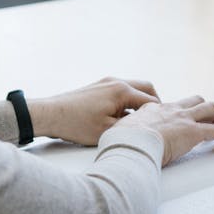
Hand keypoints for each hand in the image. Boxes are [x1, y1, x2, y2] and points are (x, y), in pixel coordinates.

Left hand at [27, 77, 161, 145]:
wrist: (49, 115)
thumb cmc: (76, 124)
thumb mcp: (108, 131)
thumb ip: (132, 127)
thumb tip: (148, 127)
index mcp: (122, 91)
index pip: (152, 101)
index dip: (160, 116)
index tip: (164, 128)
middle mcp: (116, 81)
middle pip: (147, 88)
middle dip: (154, 105)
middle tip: (155, 123)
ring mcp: (106, 82)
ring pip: (134, 89)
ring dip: (140, 103)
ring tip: (138, 123)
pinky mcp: (98, 87)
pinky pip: (121, 91)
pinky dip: (127, 102)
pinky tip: (122, 119)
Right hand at [116, 95, 213, 164]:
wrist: (131, 142)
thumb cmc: (122, 141)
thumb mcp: (119, 131)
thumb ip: (123, 131)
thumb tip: (117, 138)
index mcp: (152, 109)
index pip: (170, 106)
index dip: (178, 114)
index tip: (179, 122)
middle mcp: (170, 109)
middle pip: (195, 100)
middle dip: (205, 109)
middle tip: (209, 120)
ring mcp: (184, 119)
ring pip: (211, 108)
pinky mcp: (194, 132)